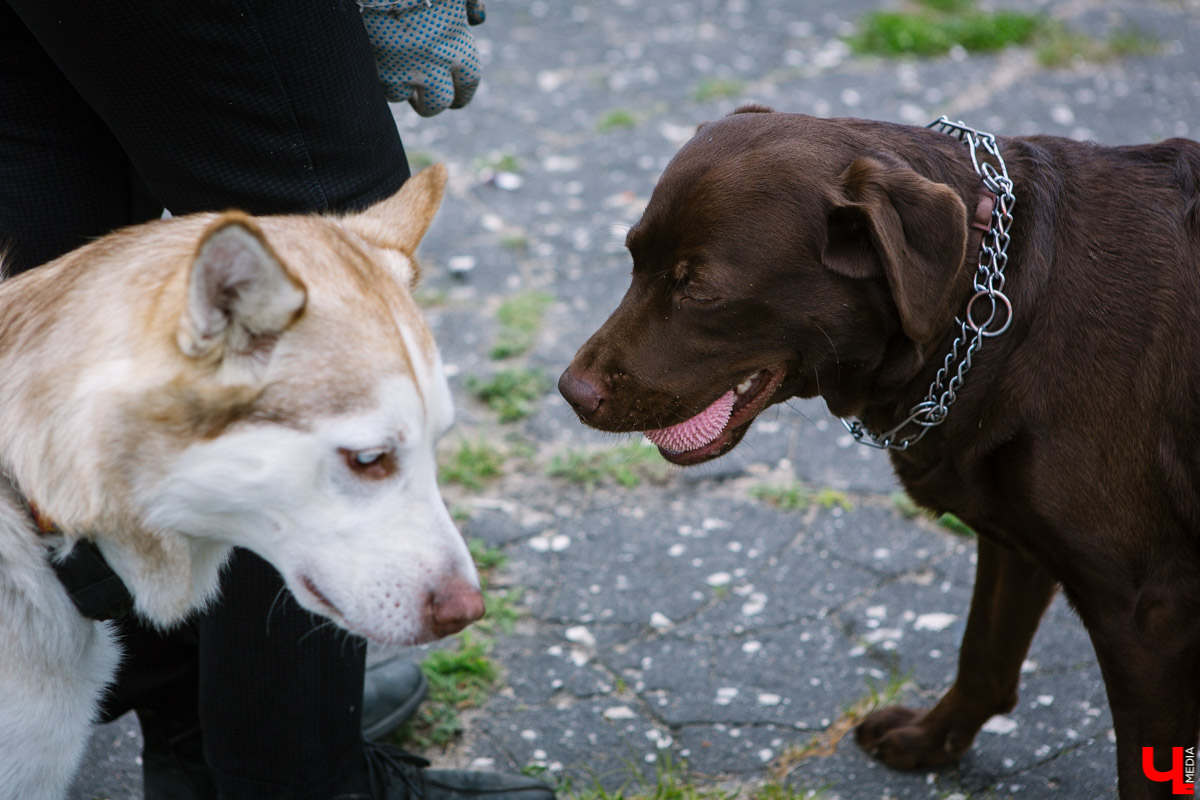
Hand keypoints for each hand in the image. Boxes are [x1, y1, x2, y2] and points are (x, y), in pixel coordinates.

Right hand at [359, 0, 484, 116]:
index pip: (468, 84)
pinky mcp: (374, 65)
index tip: (456, 98)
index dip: (462, 94)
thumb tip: (477, 20)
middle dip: (431, 104)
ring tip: (394, 76)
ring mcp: (402, 68)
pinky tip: (375, 62)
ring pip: (401, 96)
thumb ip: (469, 5)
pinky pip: (375, 84)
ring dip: (399, 89)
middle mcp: (433, 65)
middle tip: (423, 99)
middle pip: (437, 103)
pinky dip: (376, 76)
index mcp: (457, 46)